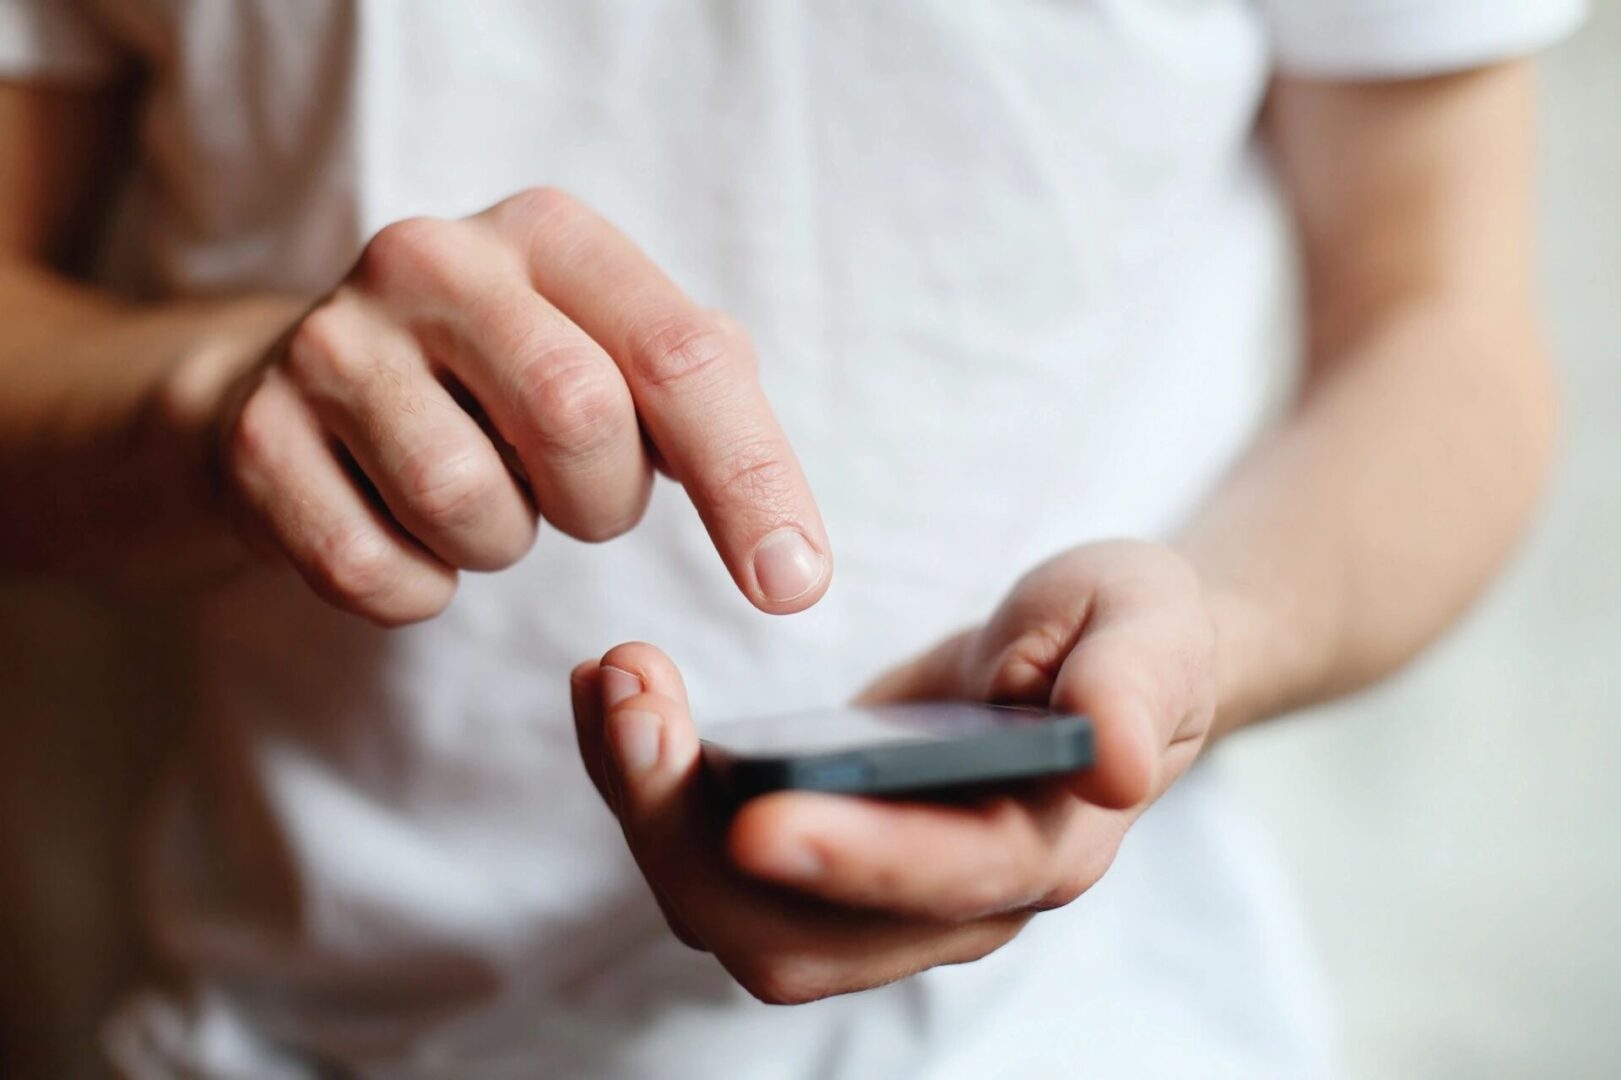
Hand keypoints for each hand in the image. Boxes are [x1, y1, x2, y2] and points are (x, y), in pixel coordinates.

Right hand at [218, 188, 829, 623]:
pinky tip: (402, 529)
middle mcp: (433, 259)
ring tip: (478, 494)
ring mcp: (332, 344)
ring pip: (471, 506)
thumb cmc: (499, 376)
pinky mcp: (258, 437)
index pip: (680, 354)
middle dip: (601, 503)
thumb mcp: (609, 348)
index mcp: (550, 234)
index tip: (795, 585)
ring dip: (501, 543)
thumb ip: (703, 401)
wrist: (303, 382)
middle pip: (579, 419)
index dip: (750, 479)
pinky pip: (377, 573)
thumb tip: (783, 545)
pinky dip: (419, 588)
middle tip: (572, 498)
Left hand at [569, 541, 1217, 1003]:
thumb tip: (1116, 758)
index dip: (855, 859)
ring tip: (611, 678)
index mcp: (1041, 846)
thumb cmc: (1122, 635)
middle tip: (634, 699)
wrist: (1088, 659)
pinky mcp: (813, 857)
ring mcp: (872, 894)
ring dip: (646, 810)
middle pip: (794, 938)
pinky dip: (644, 786)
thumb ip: (1134, 682)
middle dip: (689, 836)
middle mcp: (949, 903)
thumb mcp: (1146, 623)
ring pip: (729, 914)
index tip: (758, 813)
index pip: (946, 880)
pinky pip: (706, 861)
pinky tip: (613, 693)